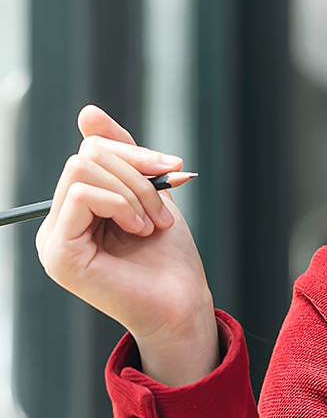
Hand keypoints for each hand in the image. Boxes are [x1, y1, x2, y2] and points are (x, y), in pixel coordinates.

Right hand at [36, 105, 218, 385]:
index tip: (174, 168)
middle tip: (163, 209)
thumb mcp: (150, 194)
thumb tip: (87, 112)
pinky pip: (81, 194)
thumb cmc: (169, 258)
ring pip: (82, 169)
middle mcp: (59, 222)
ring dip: (133, 191)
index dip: (135, 152)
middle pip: (85, 155)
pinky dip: (120, 204)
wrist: (182, 304)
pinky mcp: (57, 252)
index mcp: (77, 209)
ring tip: (153, 223)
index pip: (91, 151)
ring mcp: (53, 238)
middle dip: (136, 172)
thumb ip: (123, 156)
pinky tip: (139, 230)